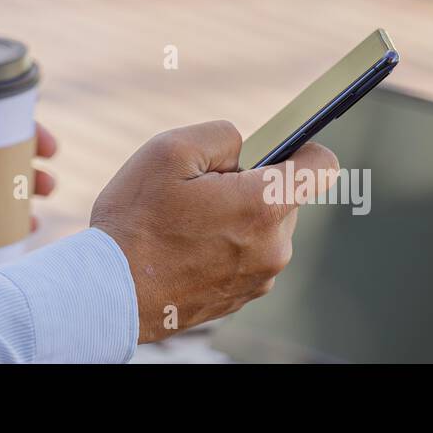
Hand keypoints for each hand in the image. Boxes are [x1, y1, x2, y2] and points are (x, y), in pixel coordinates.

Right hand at [90, 120, 337, 343]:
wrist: (110, 291)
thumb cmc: (136, 220)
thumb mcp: (169, 150)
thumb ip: (221, 135)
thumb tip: (244, 150)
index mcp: (263, 205)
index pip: (322, 167)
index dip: (305, 148)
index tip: (283, 147)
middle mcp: (273, 246)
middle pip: (285, 197)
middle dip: (252, 185)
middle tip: (202, 191)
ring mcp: (260, 277)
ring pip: (264, 227)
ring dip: (237, 217)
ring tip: (187, 223)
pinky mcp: (242, 297)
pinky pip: (247, 256)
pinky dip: (226, 246)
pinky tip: (186, 247)